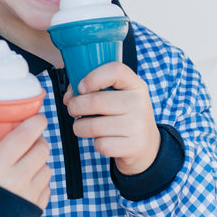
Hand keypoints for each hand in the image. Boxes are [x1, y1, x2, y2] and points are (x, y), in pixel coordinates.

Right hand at [0, 114, 50, 209]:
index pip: (27, 134)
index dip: (37, 122)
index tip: (37, 117)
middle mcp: (18, 178)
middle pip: (42, 148)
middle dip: (38, 141)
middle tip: (29, 140)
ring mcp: (29, 195)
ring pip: (47, 168)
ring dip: (40, 162)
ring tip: (27, 163)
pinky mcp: (36, 210)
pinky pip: (47, 188)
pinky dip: (40, 182)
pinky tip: (27, 183)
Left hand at [65, 62, 159, 176]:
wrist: (147, 143)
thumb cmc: (123, 114)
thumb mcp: (117, 95)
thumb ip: (91, 88)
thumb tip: (69, 98)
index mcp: (135, 85)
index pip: (115, 70)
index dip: (93, 77)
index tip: (81, 87)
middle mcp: (139, 102)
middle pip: (96, 101)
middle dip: (75, 106)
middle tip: (73, 109)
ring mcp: (138, 125)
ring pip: (93, 126)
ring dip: (80, 127)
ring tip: (84, 126)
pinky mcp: (133, 146)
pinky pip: (101, 144)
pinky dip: (96, 143)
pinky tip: (103, 139)